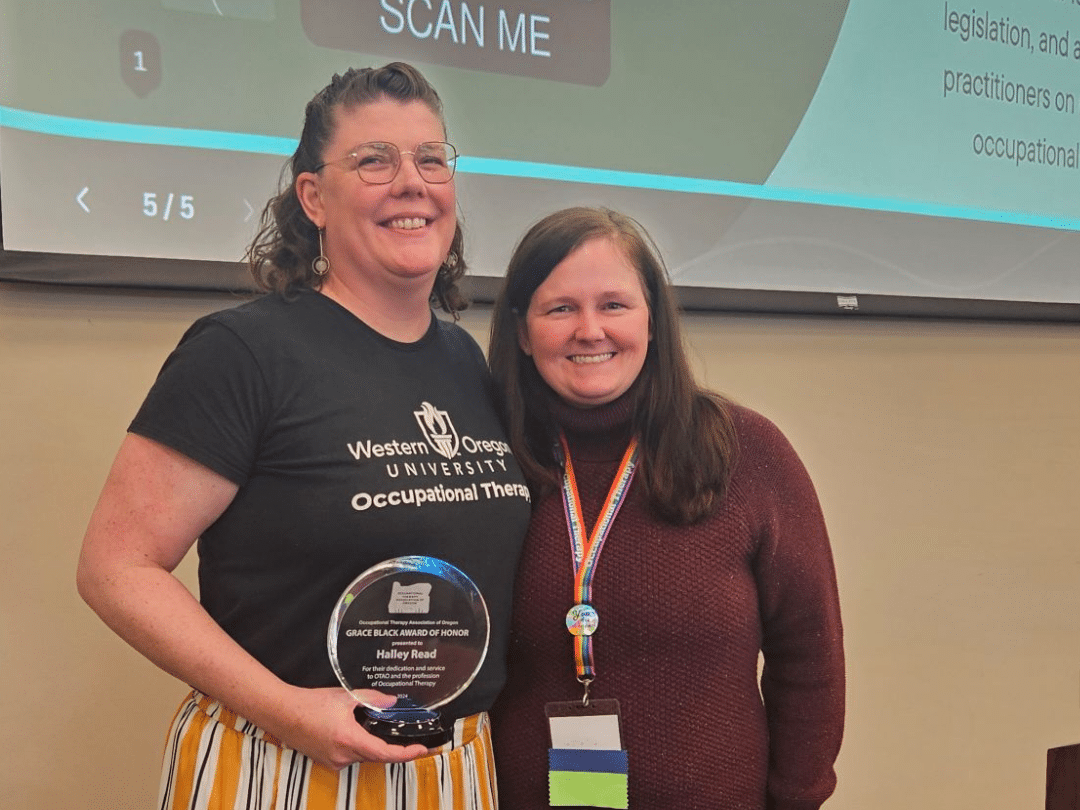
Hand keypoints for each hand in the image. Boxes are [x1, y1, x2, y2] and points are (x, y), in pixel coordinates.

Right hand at [265, 686, 430, 770]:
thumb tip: (391, 701)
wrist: (282, 713)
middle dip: (392, 747)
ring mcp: (333, 761)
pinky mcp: (327, 761)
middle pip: (376, 756)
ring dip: (373, 745)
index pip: (385, 753)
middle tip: (409, 739)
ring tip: (376, 728)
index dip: (406, 753)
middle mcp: (342, 756)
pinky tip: (356, 731)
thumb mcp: (346, 697)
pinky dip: (359, 746)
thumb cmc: (309, 704)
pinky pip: (350, 757)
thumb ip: (372, 699)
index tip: (421, 749)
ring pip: (363, 756)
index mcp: (349, 740)